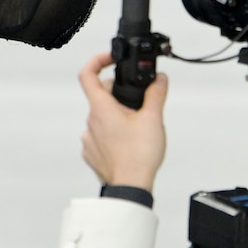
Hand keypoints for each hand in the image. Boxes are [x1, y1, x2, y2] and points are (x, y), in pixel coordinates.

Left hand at [78, 52, 166, 190]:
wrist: (130, 187)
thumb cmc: (138, 156)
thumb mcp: (153, 119)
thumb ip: (156, 94)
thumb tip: (159, 79)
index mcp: (101, 108)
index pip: (87, 74)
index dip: (97, 61)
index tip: (110, 59)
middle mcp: (90, 121)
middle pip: (100, 96)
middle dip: (119, 94)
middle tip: (138, 103)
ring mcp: (89, 138)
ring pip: (102, 117)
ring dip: (117, 115)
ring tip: (137, 127)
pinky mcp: (92, 153)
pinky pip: (100, 135)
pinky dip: (113, 133)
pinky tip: (129, 142)